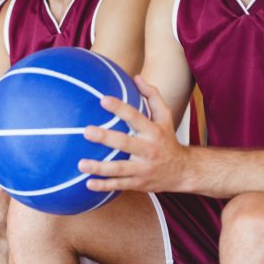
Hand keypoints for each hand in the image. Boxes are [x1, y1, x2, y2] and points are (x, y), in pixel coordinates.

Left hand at [78, 75, 189, 193]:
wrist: (182, 171)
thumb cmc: (168, 140)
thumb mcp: (165, 117)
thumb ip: (152, 96)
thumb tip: (136, 76)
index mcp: (153, 131)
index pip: (135, 117)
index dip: (120, 108)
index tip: (103, 99)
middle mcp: (148, 150)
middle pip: (125, 143)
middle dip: (106, 138)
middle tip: (86, 131)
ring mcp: (142, 168)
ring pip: (119, 168)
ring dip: (100, 167)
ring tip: (81, 164)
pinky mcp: (138, 183)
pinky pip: (119, 185)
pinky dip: (104, 186)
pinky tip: (88, 184)